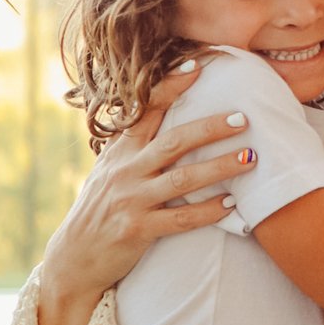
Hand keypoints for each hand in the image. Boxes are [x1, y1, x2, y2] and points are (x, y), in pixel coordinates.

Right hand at [43, 62, 257, 307]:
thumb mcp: (110, 171)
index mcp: (120, 151)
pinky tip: (230, 203)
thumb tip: (168, 120)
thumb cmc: (100, 210)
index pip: (145, 109)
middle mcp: (125, 170)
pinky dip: (207, 211)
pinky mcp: (137, 230)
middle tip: (243, 118)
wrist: (72, 258)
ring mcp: (131, 200)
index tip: (197, 66)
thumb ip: (135, 148)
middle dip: (211, 128)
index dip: (171, 86)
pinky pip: (180, 219)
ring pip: (183, 179)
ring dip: (220, 167)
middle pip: (174, 141)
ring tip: (250, 158)